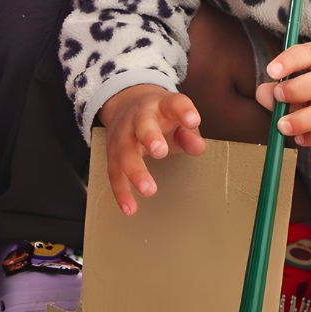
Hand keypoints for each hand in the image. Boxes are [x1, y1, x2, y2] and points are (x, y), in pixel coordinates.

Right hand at [97, 83, 205, 215]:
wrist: (126, 103)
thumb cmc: (159, 116)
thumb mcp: (178, 119)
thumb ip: (189, 134)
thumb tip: (198, 148)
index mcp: (160, 105)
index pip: (174, 103)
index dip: (183, 110)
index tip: (192, 120)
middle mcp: (139, 117)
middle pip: (142, 126)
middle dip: (150, 137)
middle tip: (159, 151)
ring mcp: (123, 135)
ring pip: (125, 152)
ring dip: (135, 171)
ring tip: (148, 190)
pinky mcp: (112, 153)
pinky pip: (115, 173)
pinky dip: (121, 191)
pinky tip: (129, 208)